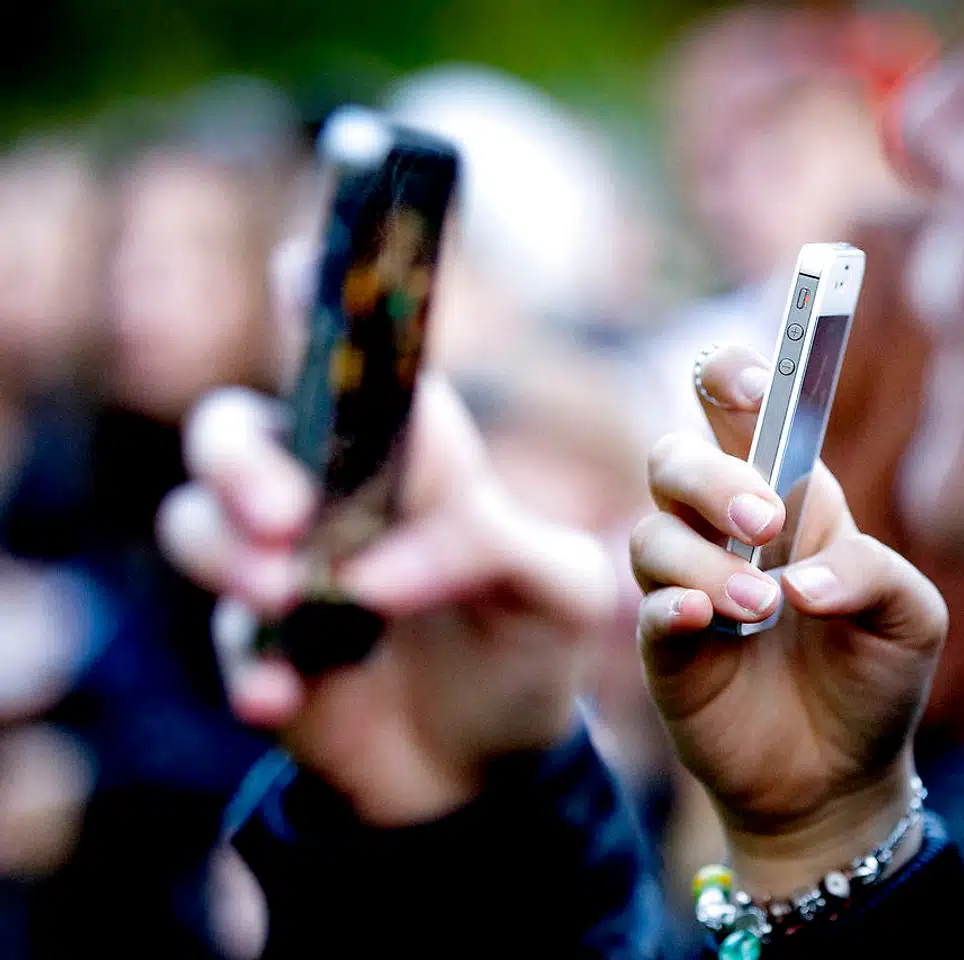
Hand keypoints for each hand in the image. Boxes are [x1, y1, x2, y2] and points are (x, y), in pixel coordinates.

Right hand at [156, 247, 615, 827]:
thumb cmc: (529, 648)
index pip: (356, 368)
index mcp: (411, 461)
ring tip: (293, 596)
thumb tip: (379, 565)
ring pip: (199, 522)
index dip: (317, 308)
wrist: (494, 764)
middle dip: (244, 461)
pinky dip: (247, 662)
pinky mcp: (256, 650)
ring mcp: (282, 571)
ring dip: (232, 554)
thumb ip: (501, 549)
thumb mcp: (560, 594)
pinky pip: (223, 638)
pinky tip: (280, 694)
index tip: (297, 264)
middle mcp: (330, 497)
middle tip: (289, 515)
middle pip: (236, 431)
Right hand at [630, 343, 947, 896]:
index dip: (732, 379)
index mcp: (791, 499)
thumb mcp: (912, 618)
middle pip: (674, 458)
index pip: (738, 412)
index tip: (750, 384)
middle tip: (765, 524)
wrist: (843, 778)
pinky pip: (648, 608)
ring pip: (653, 535)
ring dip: (708, 562)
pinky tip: (705, 619)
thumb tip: (800, 580)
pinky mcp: (668, 650)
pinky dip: (671, 605)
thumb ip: (872, 571)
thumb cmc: (876, 679)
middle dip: (713, 477)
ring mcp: (690, 587)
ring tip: (766, 609)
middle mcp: (726, 531)